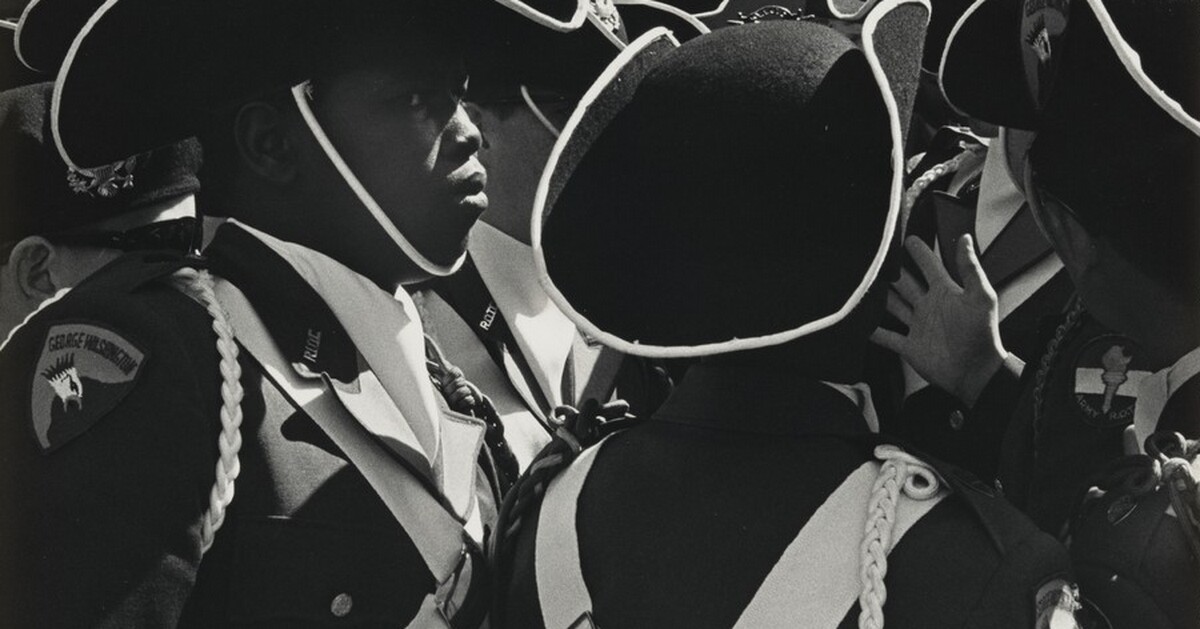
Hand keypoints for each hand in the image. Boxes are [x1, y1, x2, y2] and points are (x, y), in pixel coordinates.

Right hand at [871, 235, 1007, 406]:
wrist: (975, 373)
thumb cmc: (981, 335)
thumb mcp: (980, 297)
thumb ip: (970, 268)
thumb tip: (965, 238)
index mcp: (946, 292)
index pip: (930, 265)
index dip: (919, 252)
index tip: (908, 238)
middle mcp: (929, 306)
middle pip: (906, 284)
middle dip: (893, 271)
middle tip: (876, 259)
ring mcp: (918, 326)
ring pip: (895, 306)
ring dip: (881, 298)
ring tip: (864, 286)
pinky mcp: (910, 346)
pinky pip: (888, 337)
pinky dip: (875, 332)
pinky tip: (861, 325)